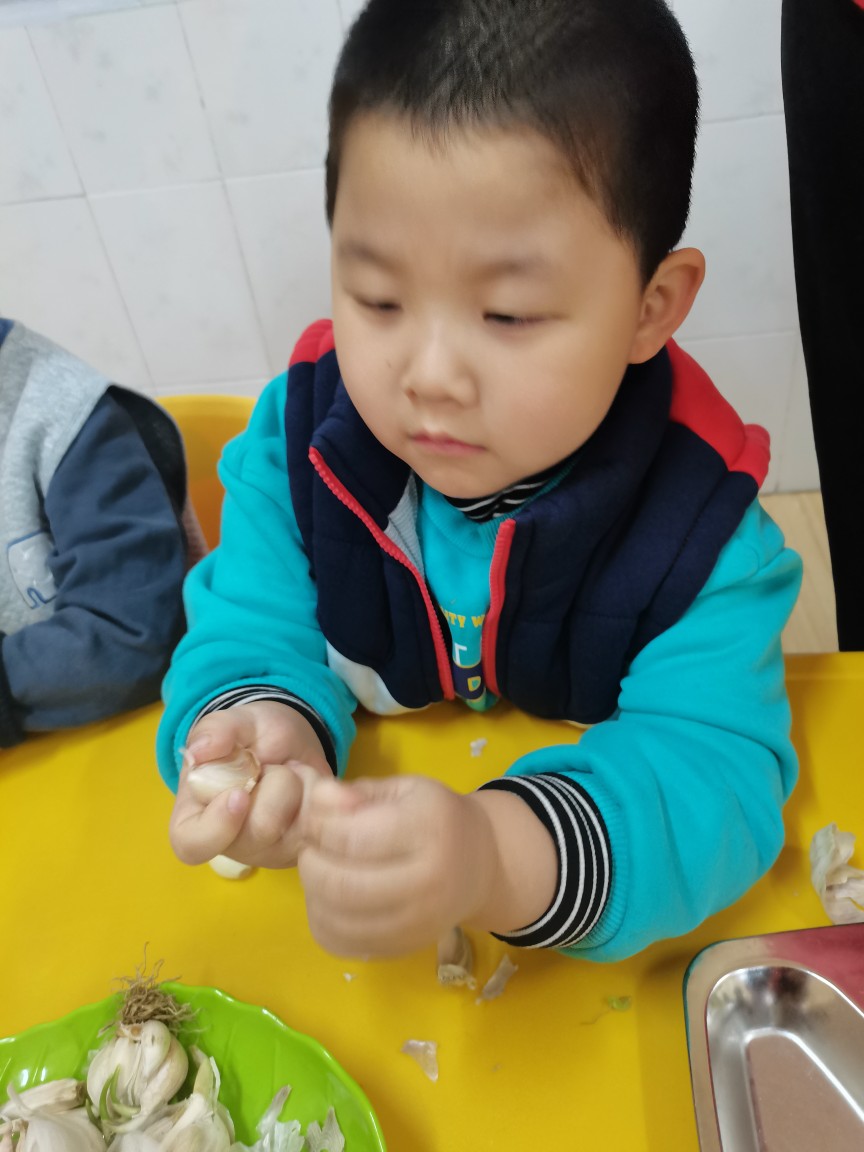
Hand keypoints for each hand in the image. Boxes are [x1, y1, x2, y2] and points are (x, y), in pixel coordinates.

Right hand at [169, 701, 331, 868]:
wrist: (291, 741)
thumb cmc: (251, 737)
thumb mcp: (234, 722)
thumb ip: (215, 731)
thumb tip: (197, 752)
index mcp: (196, 820)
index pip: (193, 844)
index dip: (217, 826)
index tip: (240, 794)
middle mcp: (232, 844)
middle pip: (260, 832)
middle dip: (275, 784)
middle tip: (268, 766)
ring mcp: (272, 851)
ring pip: (298, 826)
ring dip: (301, 784)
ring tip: (288, 772)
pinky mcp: (306, 846)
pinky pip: (327, 822)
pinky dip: (322, 792)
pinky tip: (309, 783)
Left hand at [296, 775, 499, 956]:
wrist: (480, 864)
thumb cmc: (435, 817)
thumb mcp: (405, 789)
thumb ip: (359, 793)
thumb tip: (318, 800)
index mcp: (430, 831)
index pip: (353, 838)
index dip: (319, 827)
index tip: (315, 818)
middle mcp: (429, 883)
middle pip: (342, 885)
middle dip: (311, 863)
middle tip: (311, 847)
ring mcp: (418, 923)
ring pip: (338, 920)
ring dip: (313, 893)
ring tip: (320, 870)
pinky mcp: (403, 948)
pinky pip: (343, 944)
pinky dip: (322, 921)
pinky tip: (329, 899)